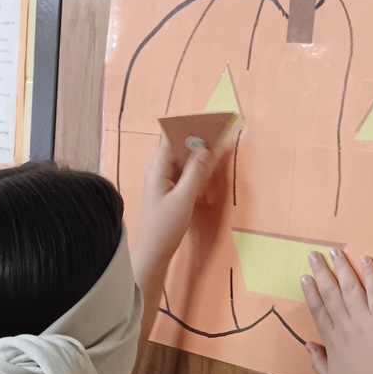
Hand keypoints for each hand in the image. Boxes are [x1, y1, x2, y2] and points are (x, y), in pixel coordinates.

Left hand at [132, 135, 223, 272]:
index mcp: (157, 169)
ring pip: (182, 160)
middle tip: (218, 131)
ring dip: (198, 154)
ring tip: (218, 143)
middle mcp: (158, 171)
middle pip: (178, 147)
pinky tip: (208, 167)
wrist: (154, 252)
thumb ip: (195, 172)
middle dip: (197, 139)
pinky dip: (195, 169)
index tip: (207, 121)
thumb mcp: (184, 198)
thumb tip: (206, 148)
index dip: (188, 127)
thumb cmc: (165, 226)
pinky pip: (183, 173)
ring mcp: (163, 181)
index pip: (171, 138)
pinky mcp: (169, 191)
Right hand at [301, 250, 372, 373]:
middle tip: (313, 254)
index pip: (319, 311)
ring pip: (349, 288)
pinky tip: (365, 259)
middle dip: (321, 272)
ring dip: (341, 268)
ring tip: (334, 251)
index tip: (305, 276)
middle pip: (330, 294)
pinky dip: (370, 275)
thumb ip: (318, 361)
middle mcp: (344, 327)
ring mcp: (363, 321)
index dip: (311, 292)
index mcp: (331, 341)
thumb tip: (309, 345)